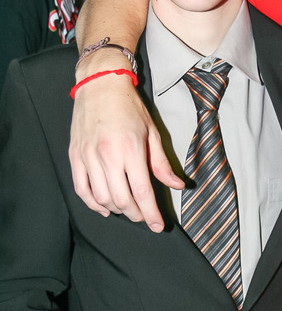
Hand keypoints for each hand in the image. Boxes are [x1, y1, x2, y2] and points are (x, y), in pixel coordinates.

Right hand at [69, 72, 182, 231]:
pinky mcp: (75, 156)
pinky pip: (81, 189)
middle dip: (136, 215)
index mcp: (130, 149)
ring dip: (117, 210)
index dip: (150, 213)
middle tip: (145, 217)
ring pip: (101, 198)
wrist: (100, 85)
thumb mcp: (152, 132)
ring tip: (128, 210)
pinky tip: (105, 208)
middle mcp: (107, 155)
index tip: (158, 226)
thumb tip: (176, 184)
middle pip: (122, 199)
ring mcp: (88, 156)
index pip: (142, 192)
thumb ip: (162, 163)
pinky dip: (93, 204)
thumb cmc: (129, 107)